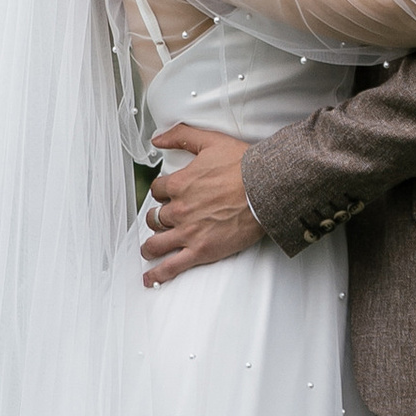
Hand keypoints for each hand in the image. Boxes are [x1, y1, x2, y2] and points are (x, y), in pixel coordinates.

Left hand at [141, 123, 258, 280]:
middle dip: (156, 219)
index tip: (168, 196)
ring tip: (150, 249)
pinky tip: (150, 279)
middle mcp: (179, 210)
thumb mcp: (210, 142)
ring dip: (150, 246)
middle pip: (154, 218)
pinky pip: (172, 266)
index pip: (157, 191)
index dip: (162, 193)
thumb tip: (158, 138)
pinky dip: (158, 274)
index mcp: (179, 184)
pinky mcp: (201, 251)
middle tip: (163, 221)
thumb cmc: (243, 166)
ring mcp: (188, 232)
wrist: (266, 189)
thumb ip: (181, 136)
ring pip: (156, 243)